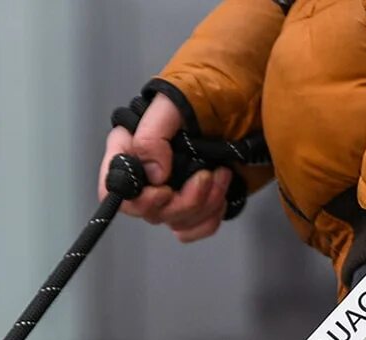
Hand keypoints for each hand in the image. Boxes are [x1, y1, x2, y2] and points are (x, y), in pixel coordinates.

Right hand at [98, 94, 230, 243]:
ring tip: (221, 175)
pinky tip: (222, 191)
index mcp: (132, 149)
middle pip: (149, 212)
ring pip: (174, 222)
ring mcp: (175, 188)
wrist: (252, 90)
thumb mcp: (173, 102)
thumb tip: (155, 175)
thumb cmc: (210, 86)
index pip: (113, 189)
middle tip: (205, 176)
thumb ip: (152, 134)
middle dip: (181, 202)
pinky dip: (209, 218)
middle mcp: (149, 173)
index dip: (136, 200)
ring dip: (201, 206)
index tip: (164, 190)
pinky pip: (193, 228)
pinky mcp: (199, 199)